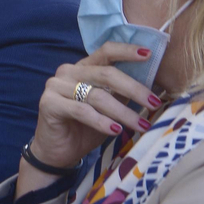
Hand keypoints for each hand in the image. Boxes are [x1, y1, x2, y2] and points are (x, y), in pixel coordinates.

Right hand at [27, 42, 162, 171]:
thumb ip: (121, 93)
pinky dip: (102, 122)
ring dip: (123, 112)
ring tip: (141, 125)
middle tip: (155, 103)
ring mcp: (55, 86)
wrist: (57, 152)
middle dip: (134, 89)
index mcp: (83, 67)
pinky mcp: (48, 103)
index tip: (149, 55)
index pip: (106, 51)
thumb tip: (152, 85)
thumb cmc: (84, 128)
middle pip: (106, 74)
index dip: (127, 51)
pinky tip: (116, 131)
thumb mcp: (109, 108)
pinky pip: (82, 111)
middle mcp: (68, 72)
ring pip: (97, 95)